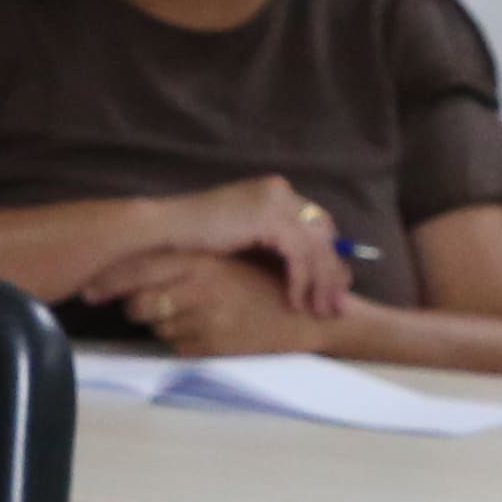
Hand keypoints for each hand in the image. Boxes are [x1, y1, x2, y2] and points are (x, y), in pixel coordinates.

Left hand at [112, 249, 329, 358]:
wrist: (309, 315)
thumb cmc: (265, 285)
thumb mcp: (228, 261)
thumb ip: (188, 262)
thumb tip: (139, 272)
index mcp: (204, 258)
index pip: (143, 267)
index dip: (111, 280)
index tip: (89, 287)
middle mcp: (202, 285)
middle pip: (140, 302)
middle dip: (130, 307)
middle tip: (127, 306)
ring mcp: (208, 316)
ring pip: (158, 328)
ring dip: (165, 326)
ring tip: (193, 317)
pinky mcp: (216, 344)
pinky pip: (180, 348)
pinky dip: (187, 343)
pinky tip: (210, 333)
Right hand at [162, 173, 357, 317]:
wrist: (163, 229)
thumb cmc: (191, 237)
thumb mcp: (238, 235)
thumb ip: (266, 241)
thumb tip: (293, 265)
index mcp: (274, 192)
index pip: (316, 222)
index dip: (328, 255)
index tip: (332, 286)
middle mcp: (280, 191)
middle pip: (324, 232)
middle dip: (333, 271)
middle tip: (337, 304)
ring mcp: (276, 202)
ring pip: (316, 246)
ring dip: (321, 282)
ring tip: (321, 310)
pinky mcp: (269, 219)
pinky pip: (299, 255)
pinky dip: (301, 281)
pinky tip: (296, 302)